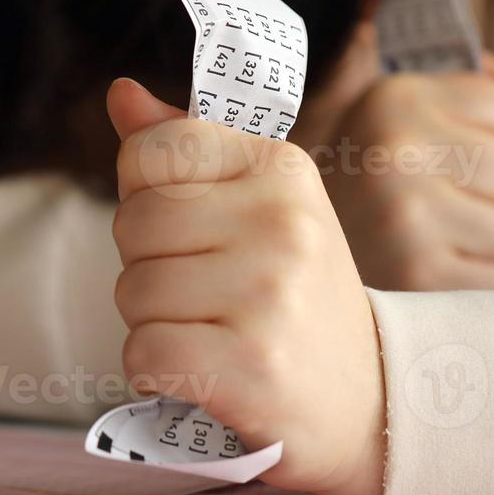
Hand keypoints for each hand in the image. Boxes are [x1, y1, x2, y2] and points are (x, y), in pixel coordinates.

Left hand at [107, 78, 385, 494]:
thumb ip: (186, 148)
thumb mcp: (258, 206)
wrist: (373, 401)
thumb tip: (120, 92)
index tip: (197, 231)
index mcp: (281, 167)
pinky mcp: (250, 364)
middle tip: (209, 295)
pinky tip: (206, 371)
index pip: (151, 151)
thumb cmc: (294, 297)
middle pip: (132, 223)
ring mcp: (269, 293)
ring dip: (154, 323)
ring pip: (132, 291)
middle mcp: (281, 220)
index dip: (148, 198)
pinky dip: (158, 371)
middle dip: (149, 266)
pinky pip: (143, 352)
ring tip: (215, 332)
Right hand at [314, 54, 493, 290]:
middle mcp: (398, 154)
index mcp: (397, 101)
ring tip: (428, 238)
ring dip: (484, 244)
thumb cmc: (361, 177)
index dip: (487, 138)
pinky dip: (476, 284)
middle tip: (431, 204)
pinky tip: (429, 271)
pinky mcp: (418, 279)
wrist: (284, 245)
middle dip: (489, 195)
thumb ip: (475, 89)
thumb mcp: (401, 112)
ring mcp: (406, 220)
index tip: (436, 154)